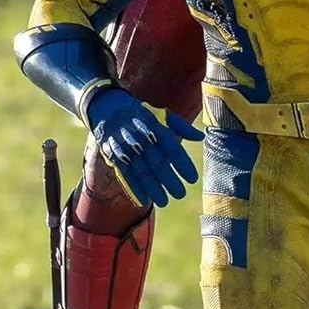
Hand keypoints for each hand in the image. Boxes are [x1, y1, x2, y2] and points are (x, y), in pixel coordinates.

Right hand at [85, 87, 201, 207]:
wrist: (108, 107)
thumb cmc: (142, 114)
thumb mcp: (162, 115)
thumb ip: (182, 127)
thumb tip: (201, 136)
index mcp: (156, 127)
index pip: (172, 147)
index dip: (182, 164)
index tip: (192, 179)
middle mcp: (141, 138)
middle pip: (157, 162)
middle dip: (169, 180)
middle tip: (181, 194)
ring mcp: (127, 147)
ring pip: (142, 170)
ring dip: (153, 188)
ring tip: (164, 202)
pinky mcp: (115, 155)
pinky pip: (126, 173)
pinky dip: (134, 187)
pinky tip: (144, 200)